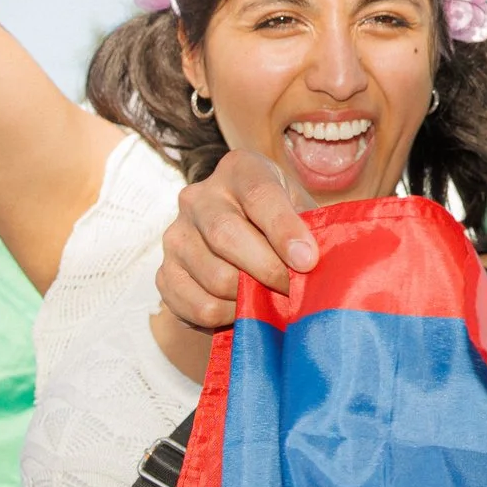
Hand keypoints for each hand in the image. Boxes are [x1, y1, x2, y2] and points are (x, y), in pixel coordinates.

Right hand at [156, 150, 322, 331]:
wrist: (242, 241)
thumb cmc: (281, 223)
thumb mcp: (301, 211)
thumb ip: (313, 230)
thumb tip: (321, 263)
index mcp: (239, 170)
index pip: (259, 195)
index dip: (284, 230)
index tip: (308, 260)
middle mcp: (198, 196)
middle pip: (227, 235)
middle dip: (268, 269)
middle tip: (294, 290)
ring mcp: (176, 235)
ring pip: (214, 276)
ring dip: (249, 296)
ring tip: (271, 298)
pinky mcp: (165, 273)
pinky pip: (198, 306)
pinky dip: (228, 316)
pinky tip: (243, 308)